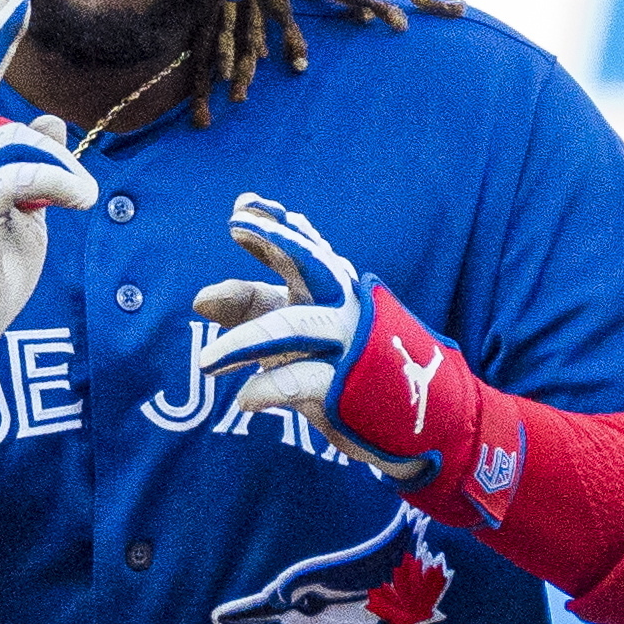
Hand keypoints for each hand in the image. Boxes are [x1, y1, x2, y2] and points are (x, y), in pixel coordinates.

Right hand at [0, 0, 99, 403]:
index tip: (4, 8)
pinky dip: (60, 182)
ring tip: (81, 197)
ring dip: (61, 167)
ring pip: (15, 142)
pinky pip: (21, 175)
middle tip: (13, 5)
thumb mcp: (19, 209)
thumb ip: (30, 165)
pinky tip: (80, 199)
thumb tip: (51, 121)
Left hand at [194, 194, 447, 485]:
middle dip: (275, 240)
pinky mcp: (348, 385)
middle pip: (310, 264)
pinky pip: (302, 380)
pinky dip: (270, 388)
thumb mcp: (296, 333)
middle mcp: (343, 306)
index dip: (271, 226)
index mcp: (333, 290)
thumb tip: (200, 298)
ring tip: (206, 363)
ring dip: (244, 343)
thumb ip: (252, 310)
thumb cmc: (347, 366)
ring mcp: (348, 344)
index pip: (300, 249)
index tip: (243, 206)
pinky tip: (246, 400)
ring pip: (292, 327)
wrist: (423, 417)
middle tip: (237, 223)